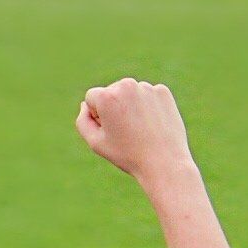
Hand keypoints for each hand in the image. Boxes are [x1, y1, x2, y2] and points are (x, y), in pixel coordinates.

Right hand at [75, 79, 195, 187]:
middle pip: (111, 92)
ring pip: (130, 93)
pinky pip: (147, 96)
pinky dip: (147, 107)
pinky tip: (151, 124)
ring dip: (131, 107)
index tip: (110, 130)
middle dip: (114, 107)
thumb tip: (85, 105)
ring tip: (139, 129)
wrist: (164, 162)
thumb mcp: (95, 142)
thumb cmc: (127, 154)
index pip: (92, 97)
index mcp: (107, 96)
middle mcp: (126, 85)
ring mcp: (147, 87)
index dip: (97, 115)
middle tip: (126, 131)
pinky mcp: (163, 92)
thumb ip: (83, 121)